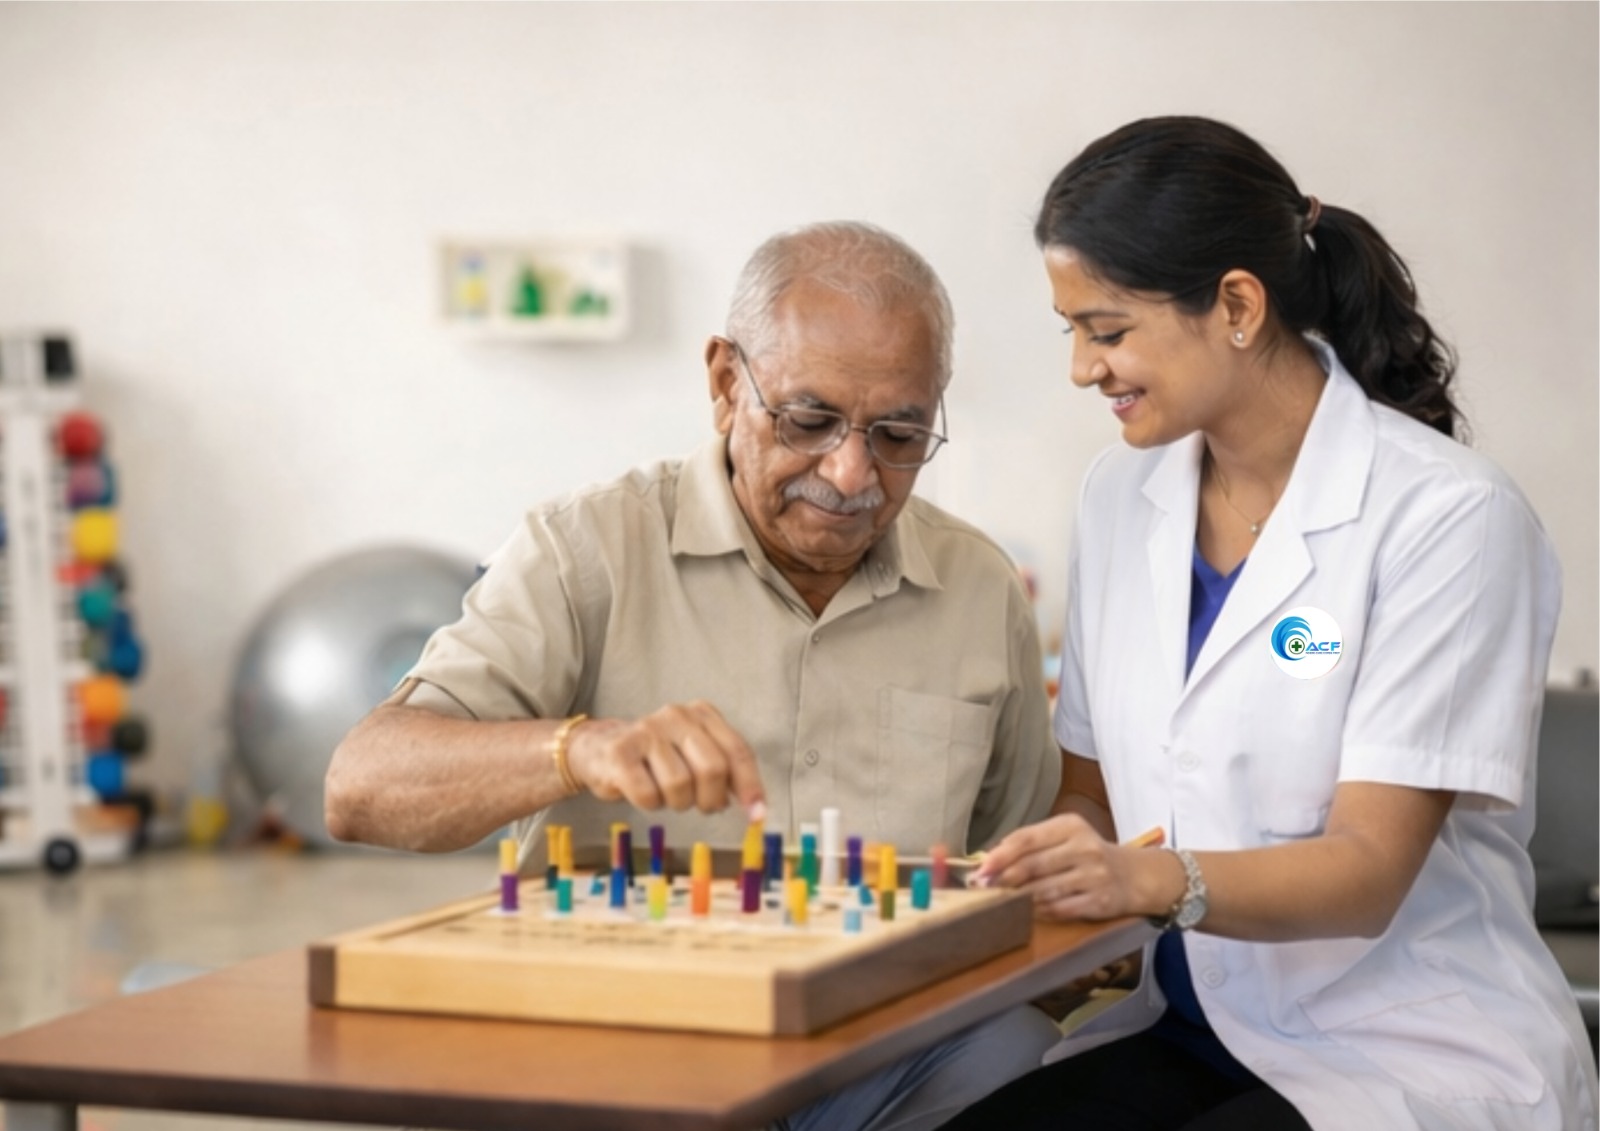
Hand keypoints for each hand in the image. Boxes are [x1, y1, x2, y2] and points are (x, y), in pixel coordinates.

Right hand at [564, 701, 766, 820]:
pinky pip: (648, 795)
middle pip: (712, 769)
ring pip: (680, 786)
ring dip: (676, 803)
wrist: (599, 749)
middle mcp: (676, 716)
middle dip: (709, 799)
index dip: (750, 786)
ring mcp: (646, 731)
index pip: (737, 751)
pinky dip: (650, 804)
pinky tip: (642, 790)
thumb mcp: (695, 754)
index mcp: (702, 714)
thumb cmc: (656, 758)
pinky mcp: (620, 753)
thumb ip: (725, 771)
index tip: (756, 814)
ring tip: (664, 792)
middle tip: (700, 805)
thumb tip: (755, 807)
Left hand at [973, 813, 1175, 922]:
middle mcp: (1084, 848)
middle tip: (983, 889)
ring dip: (1018, 898)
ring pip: (1045, 890)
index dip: (1000, 854)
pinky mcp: (1100, 900)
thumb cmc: (1088, 854)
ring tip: (1001, 902)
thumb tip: (989, 858)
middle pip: (1033, 865)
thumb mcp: (1065, 838)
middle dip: (1004, 879)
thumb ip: (1031, 844)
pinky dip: (1040, 912)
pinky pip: (1061, 909)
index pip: (1028, 838)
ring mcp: (1094, 875)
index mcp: (1070, 826)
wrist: (1135, 875)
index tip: (981, 868)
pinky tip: (1028, 912)